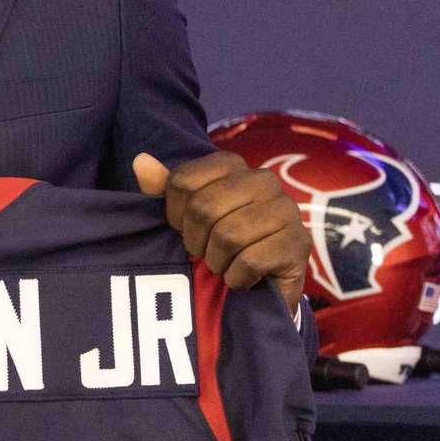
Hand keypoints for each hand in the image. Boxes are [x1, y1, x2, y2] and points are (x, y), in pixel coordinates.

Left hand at [136, 151, 309, 313]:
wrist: (260, 279)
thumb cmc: (217, 238)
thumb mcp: (186, 212)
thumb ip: (163, 187)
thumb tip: (141, 161)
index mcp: (231, 164)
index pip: (182, 181)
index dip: (174, 214)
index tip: (183, 228)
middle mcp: (263, 179)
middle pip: (204, 207)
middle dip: (195, 240)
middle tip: (203, 252)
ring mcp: (286, 210)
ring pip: (229, 235)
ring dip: (216, 261)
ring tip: (223, 264)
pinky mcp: (298, 244)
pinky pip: (251, 261)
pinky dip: (237, 277)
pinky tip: (241, 276)